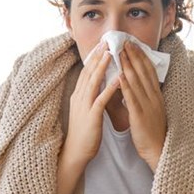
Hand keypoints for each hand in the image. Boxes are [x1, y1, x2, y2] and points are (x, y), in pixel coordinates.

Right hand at [63, 41, 118, 165]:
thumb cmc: (84, 132)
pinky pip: (101, 100)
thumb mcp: (85, 110)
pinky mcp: (91, 117)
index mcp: (78, 95)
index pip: (86, 71)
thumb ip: (90, 96)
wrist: (75, 152)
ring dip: (102, 67)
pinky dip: (109, 88)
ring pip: (93, 82)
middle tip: (106, 41)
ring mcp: (84, 106)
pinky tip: (117, 79)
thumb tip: (98, 83)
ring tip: (111, 53)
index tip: (101, 44)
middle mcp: (79, 97)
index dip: (94, 57)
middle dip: (97, 56)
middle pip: (88, 72)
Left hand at [119, 40, 166, 170]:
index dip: (141, 56)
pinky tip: (119, 75)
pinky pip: (132, 97)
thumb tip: (136, 83)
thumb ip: (145, 96)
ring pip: (137, 81)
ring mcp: (147, 105)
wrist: (158, 149)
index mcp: (156, 95)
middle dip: (133, 55)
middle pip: (143, 72)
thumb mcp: (152, 109)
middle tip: (125, 41)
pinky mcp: (140, 115)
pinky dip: (125, 85)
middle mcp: (153, 97)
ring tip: (120, 52)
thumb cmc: (152, 131)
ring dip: (128, 65)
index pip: (149, 71)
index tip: (133, 44)